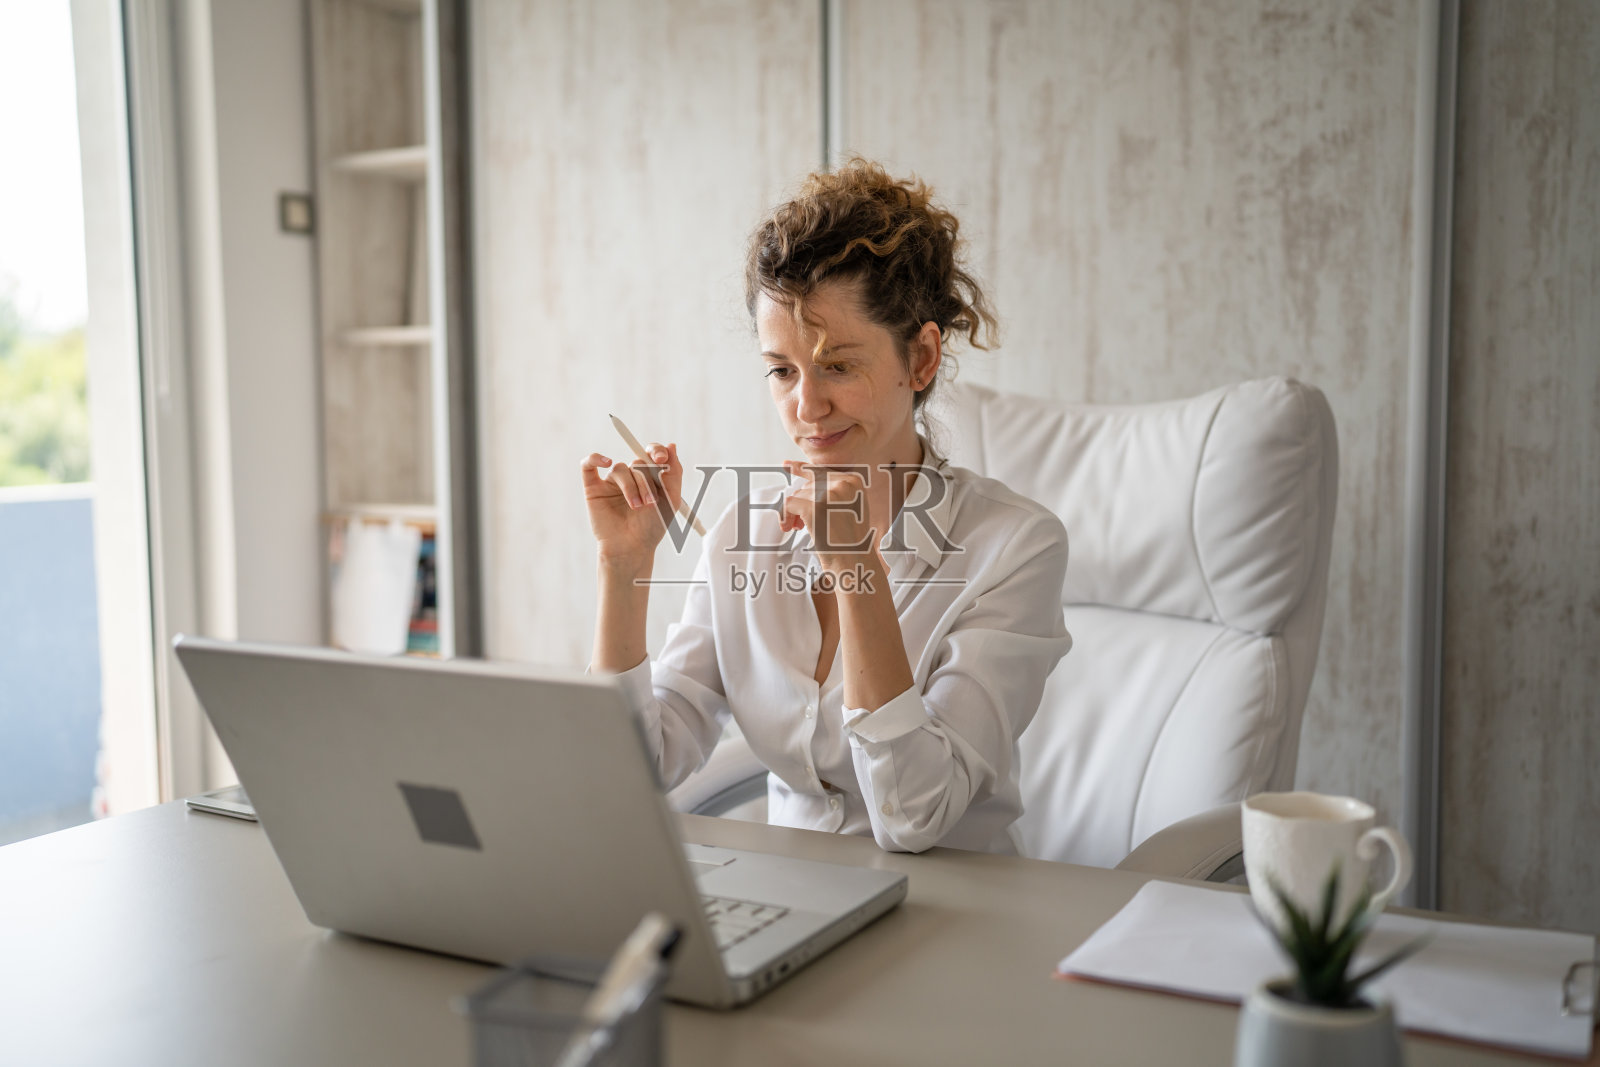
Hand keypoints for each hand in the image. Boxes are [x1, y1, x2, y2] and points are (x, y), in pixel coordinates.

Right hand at [581, 442, 682, 570]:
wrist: (632, 548)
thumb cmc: (652, 527)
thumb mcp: (672, 500)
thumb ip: (675, 473)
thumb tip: (672, 445)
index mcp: (650, 477)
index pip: (651, 453)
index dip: (656, 451)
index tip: (661, 460)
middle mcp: (630, 476)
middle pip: (638, 463)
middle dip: (646, 481)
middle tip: (651, 502)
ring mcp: (611, 482)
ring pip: (619, 469)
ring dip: (630, 486)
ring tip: (636, 506)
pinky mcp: (593, 488)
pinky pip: (588, 465)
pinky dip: (596, 458)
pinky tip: (606, 461)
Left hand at [780, 461, 876, 571]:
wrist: (855, 564)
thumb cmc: (851, 543)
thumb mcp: (850, 509)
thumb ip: (834, 493)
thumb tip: (805, 480)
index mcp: (854, 482)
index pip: (821, 471)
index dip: (802, 469)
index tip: (787, 466)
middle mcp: (843, 484)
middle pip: (808, 485)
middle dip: (801, 502)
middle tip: (798, 523)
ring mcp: (829, 495)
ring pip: (798, 495)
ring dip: (794, 513)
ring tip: (798, 528)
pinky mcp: (814, 508)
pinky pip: (789, 504)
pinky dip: (786, 516)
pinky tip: (790, 528)